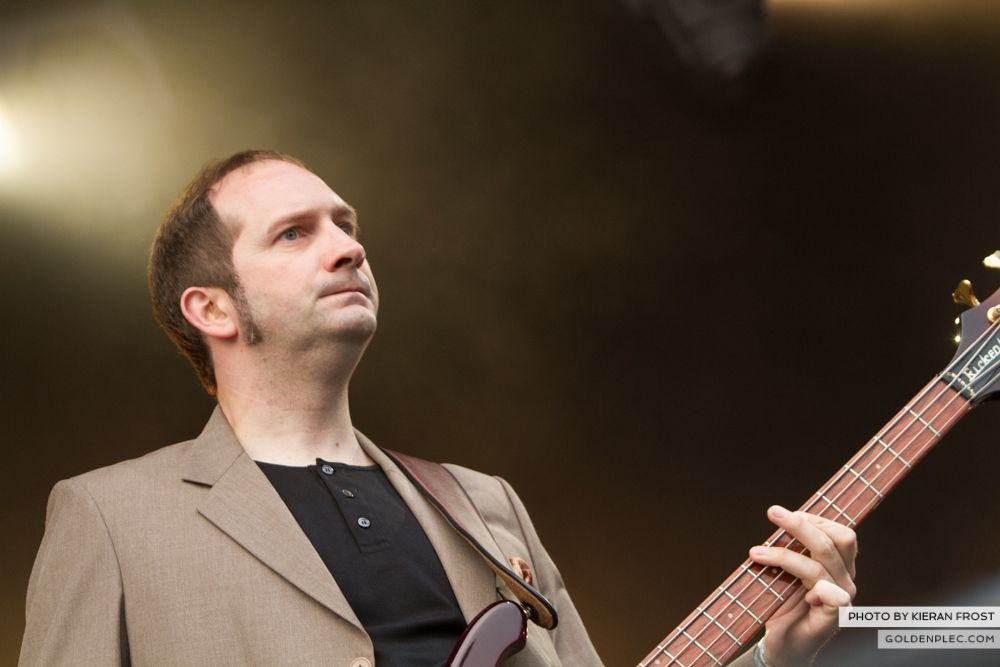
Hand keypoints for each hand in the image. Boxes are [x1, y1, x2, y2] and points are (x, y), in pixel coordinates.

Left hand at [747, 505, 856, 666]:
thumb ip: (789, 548)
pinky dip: (811, 586)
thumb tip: (777, 517)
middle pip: (836, 541)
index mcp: (838, 565)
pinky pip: (830, 593)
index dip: (814, 519)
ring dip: (783, 555)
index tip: (782, 514)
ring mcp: (842, 598)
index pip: (840, 533)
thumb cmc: (783, 606)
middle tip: (772, 513)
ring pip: (820, 565)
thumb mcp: (785, 571)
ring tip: (756, 553)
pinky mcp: (833, 617)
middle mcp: (845, 579)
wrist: (783, 646)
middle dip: (801, 525)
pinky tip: (791, 588)